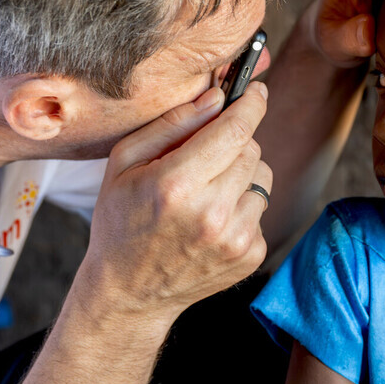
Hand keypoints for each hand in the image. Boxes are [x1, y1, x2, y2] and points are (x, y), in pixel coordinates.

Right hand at [80, 84, 271, 321]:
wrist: (128, 293)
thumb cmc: (121, 220)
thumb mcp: (125, 163)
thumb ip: (172, 124)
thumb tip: (217, 98)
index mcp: (176, 184)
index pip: (235, 129)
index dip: (251, 103)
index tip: (256, 90)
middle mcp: (211, 213)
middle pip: (251, 149)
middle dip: (234, 142)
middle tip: (206, 156)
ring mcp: (234, 238)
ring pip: (263, 178)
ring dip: (241, 175)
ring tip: (206, 192)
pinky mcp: (250, 256)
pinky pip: (261, 210)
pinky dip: (242, 206)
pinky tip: (211, 221)